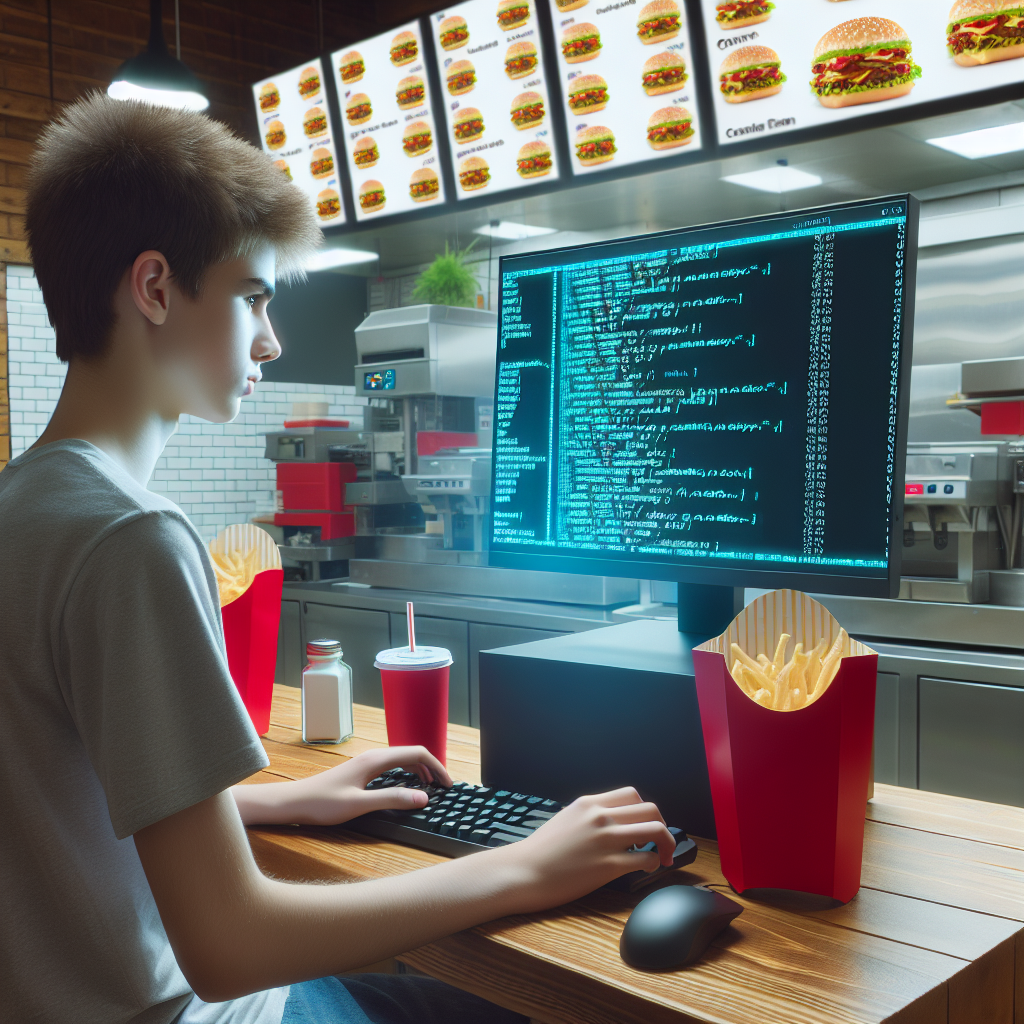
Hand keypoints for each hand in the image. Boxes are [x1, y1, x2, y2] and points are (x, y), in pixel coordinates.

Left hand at [232, 747, 451, 826]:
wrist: (294, 802)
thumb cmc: (323, 804)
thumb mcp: (359, 805)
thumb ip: (392, 799)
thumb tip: (423, 798)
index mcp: (376, 760)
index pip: (417, 753)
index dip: (437, 767)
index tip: (448, 784)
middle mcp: (373, 756)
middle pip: (412, 753)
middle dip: (432, 767)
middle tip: (444, 787)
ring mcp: (367, 762)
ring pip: (402, 759)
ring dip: (420, 770)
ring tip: (431, 787)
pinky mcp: (361, 770)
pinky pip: (392, 765)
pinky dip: (407, 773)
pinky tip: (407, 786)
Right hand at [492, 787, 676, 912]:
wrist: (524, 871)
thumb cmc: (540, 851)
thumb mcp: (565, 819)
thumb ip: (589, 815)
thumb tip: (611, 821)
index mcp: (589, 804)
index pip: (631, 795)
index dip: (645, 810)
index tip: (646, 824)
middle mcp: (600, 817)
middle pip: (650, 809)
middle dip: (662, 825)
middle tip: (661, 840)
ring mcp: (606, 840)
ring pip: (655, 830)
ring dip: (667, 843)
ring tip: (664, 855)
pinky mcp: (609, 865)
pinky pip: (646, 859)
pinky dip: (654, 864)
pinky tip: (648, 869)